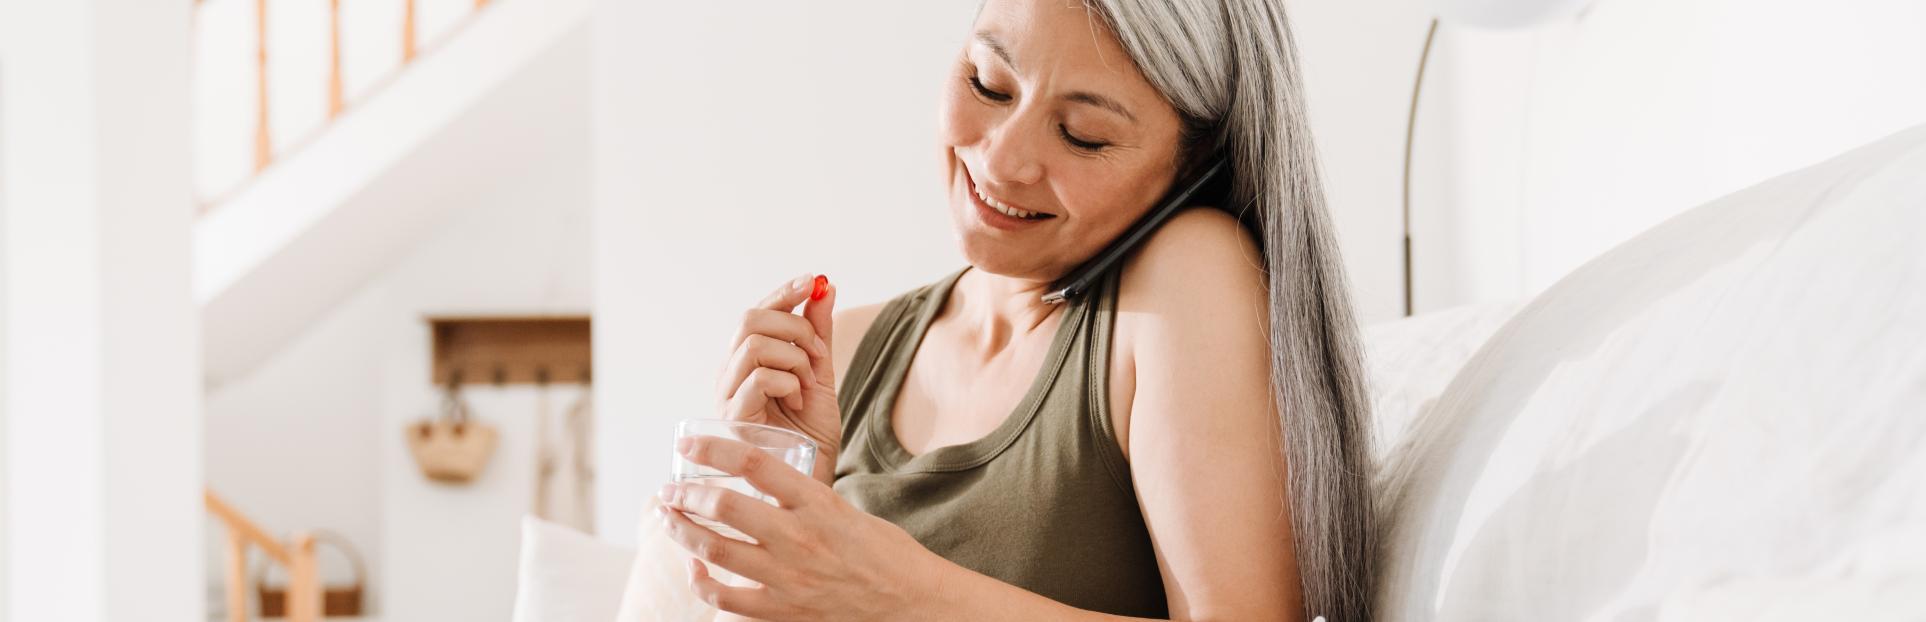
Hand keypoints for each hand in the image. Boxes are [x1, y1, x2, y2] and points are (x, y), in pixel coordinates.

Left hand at [658, 435, 943, 621]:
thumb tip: (765, 486)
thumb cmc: (886, 554)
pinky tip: (695, 567)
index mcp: (819, 504)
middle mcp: (800, 538)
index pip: (755, 464)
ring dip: (683, 532)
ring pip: (716, 551)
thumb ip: (805, 499)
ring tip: (670, 520)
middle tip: (669, 491)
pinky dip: (702, 581)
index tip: (688, 446)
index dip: (713, 450)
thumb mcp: (847, 510)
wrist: (913, 603)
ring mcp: (789, 578)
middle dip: (686, 496)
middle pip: (724, 507)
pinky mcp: (784, 611)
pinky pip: (726, 599)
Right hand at [717, 273, 838, 480]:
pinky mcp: (733, 418)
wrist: (812, 478)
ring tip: (809, 384)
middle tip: (818, 352)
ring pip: (753, 344)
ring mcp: (728, 395)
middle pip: (749, 319)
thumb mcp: (820, 375)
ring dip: (794, 357)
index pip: (758, 311)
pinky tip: (799, 401)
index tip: (814, 279)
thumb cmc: (810, 433)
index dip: (784, 292)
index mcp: (748, 360)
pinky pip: (759, 377)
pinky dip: (789, 381)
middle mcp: (731, 373)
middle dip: (793, 325)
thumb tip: (825, 286)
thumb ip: (818, 334)